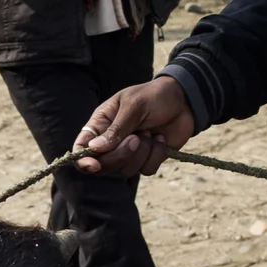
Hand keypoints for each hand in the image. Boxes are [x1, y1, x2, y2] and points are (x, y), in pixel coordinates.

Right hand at [74, 76, 196, 176]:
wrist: (184, 100)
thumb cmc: (154, 96)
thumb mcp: (134, 106)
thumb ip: (116, 129)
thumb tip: (94, 149)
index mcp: (101, 124)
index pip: (82, 147)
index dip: (83, 160)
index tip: (94, 165)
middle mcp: (111, 141)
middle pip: (103, 165)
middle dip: (121, 155)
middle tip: (136, 138)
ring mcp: (129, 152)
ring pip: (126, 170)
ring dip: (142, 152)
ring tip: (150, 132)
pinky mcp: (147, 159)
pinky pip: (146, 170)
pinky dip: (156, 155)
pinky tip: (161, 139)